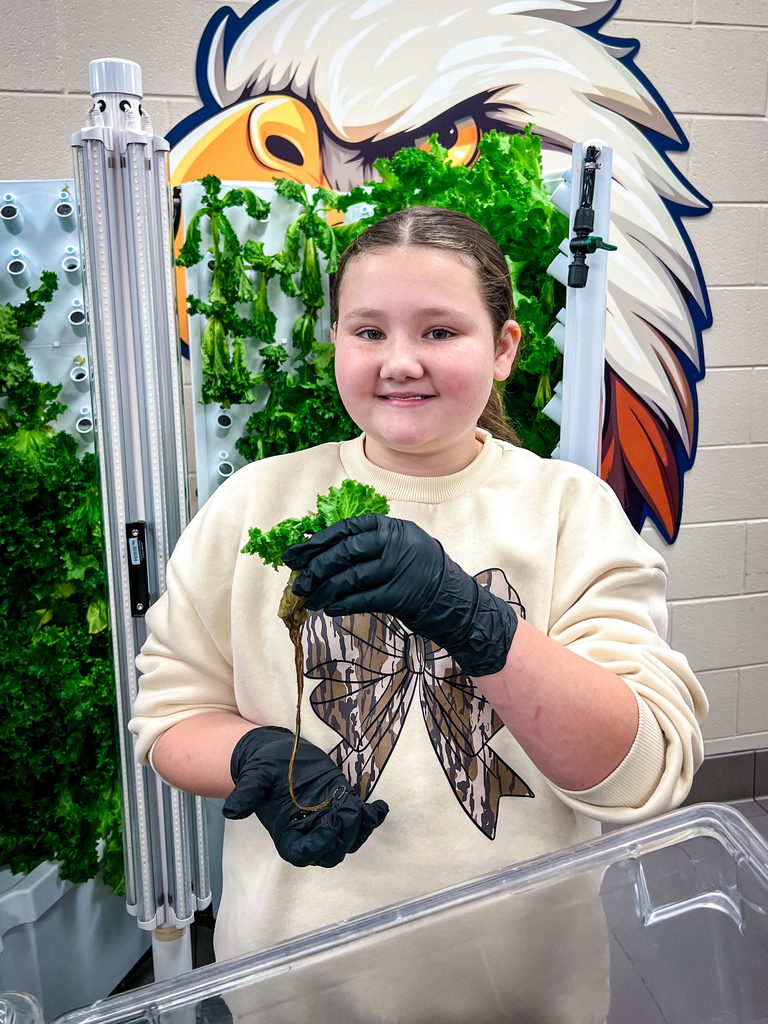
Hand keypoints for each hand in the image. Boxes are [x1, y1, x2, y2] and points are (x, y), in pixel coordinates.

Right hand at [222, 726, 388, 867]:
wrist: (276, 752)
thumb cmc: (263, 766)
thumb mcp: (254, 776)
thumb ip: (246, 793)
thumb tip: (230, 809)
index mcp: (286, 831)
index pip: (303, 854)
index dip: (319, 846)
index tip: (331, 824)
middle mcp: (309, 830)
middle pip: (331, 851)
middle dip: (344, 836)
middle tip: (349, 811)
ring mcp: (327, 819)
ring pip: (349, 838)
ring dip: (361, 828)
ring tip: (365, 809)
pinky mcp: (341, 803)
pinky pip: (361, 819)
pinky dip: (373, 817)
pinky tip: (380, 807)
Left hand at [283, 514, 517, 676]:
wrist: (455, 601)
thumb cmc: (420, 574)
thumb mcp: (400, 547)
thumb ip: (368, 545)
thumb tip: (321, 552)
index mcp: (393, 527)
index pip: (347, 529)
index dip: (318, 542)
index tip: (296, 554)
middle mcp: (396, 543)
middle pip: (345, 552)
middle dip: (316, 567)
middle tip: (298, 582)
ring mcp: (400, 568)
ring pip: (350, 577)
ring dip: (325, 590)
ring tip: (310, 600)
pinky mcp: (400, 595)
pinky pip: (362, 599)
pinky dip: (342, 604)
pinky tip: (330, 608)